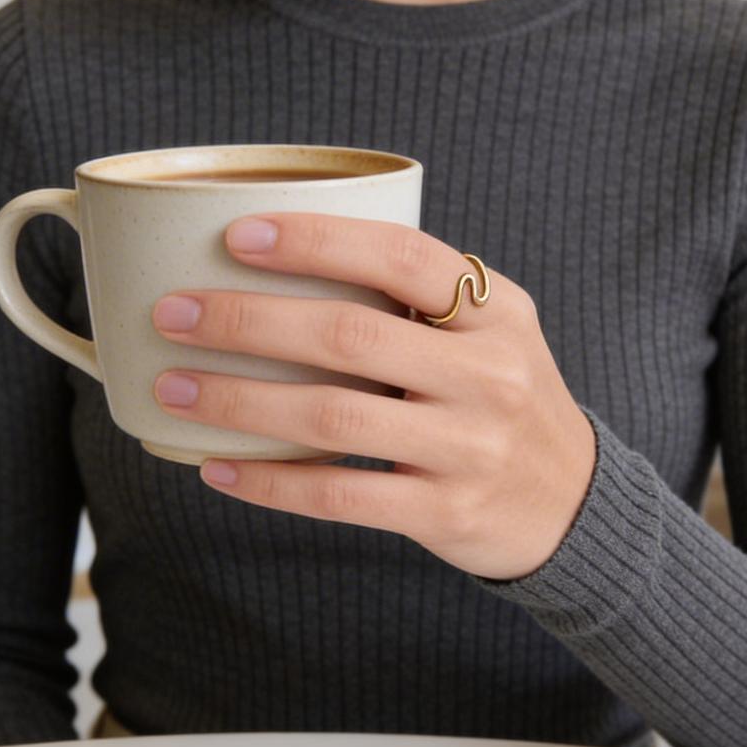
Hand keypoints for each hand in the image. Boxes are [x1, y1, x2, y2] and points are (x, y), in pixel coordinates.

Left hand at [150, 213, 596, 580]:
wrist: (573, 504)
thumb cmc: (505, 400)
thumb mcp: (494, 331)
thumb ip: (422, 299)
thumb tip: (292, 261)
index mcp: (497, 311)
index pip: (402, 257)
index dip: (317, 241)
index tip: (237, 235)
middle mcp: (488, 373)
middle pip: (349, 335)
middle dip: (247, 320)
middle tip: (172, 313)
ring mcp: (468, 447)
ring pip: (333, 415)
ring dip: (239, 399)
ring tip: (173, 386)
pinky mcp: (445, 512)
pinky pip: (340, 494)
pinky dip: (270, 482)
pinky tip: (216, 468)